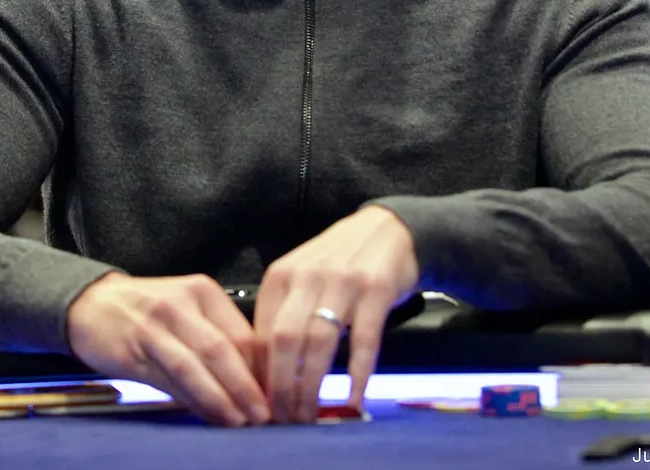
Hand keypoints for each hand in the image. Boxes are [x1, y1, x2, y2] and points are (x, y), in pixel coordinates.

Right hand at [65, 273, 269, 426]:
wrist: (91, 303)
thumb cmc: (147, 309)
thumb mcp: (187, 309)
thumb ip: (218, 337)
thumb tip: (255, 381)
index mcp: (203, 291)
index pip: (243, 333)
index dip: (263, 369)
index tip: (277, 394)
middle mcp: (181, 305)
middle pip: (222, 350)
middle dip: (246, 387)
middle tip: (264, 415)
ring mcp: (155, 327)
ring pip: (195, 367)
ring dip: (220, 399)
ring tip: (240, 422)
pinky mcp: (134, 351)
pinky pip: (168, 380)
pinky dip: (191, 401)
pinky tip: (207, 415)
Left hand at [253, 206, 417, 423]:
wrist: (389, 230)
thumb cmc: (339, 262)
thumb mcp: (301, 278)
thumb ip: (283, 315)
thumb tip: (264, 373)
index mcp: (281, 276)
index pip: (262, 335)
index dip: (260, 376)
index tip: (262, 405)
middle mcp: (307, 276)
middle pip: (284, 341)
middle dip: (281, 387)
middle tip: (284, 420)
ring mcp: (342, 281)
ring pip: (319, 343)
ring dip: (312, 385)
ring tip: (310, 415)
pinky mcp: (375, 288)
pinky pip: (364, 338)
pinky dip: (357, 372)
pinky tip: (353, 398)